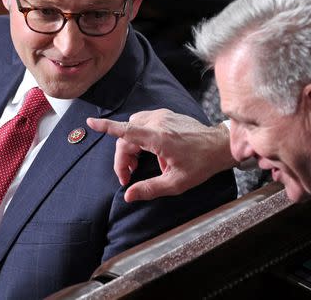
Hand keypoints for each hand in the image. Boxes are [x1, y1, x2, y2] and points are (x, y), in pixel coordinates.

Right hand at [87, 109, 234, 201]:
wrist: (220, 146)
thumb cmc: (201, 164)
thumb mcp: (176, 183)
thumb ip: (150, 189)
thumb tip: (129, 196)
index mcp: (159, 138)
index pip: (127, 130)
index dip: (107, 127)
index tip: (91, 122)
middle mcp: (159, 122)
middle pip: (127, 136)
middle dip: (122, 157)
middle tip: (127, 177)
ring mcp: (163, 116)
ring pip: (133, 127)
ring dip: (129, 146)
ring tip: (136, 166)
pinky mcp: (167, 115)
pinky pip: (144, 123)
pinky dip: (139, 137)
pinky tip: (149, 153)